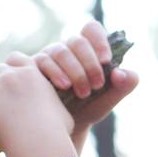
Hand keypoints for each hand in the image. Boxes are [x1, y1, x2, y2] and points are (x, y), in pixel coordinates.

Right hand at [23, 21, 139, 148]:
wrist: (67, 127)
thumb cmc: (90, 107)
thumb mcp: (110, 98)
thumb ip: (124, 85)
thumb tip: (121, 74)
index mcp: (88, 49)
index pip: (91, 29)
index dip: (99, 41)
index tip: (106, 61)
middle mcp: (68, 48)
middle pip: (77, 41)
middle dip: (90, 63)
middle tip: (98, 85)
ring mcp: (49, 56)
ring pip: (61, 51)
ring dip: (75, 71)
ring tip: (83, 93)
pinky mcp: (34, 67)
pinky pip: (42, 61)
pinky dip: (55, 73)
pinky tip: (64, 86)